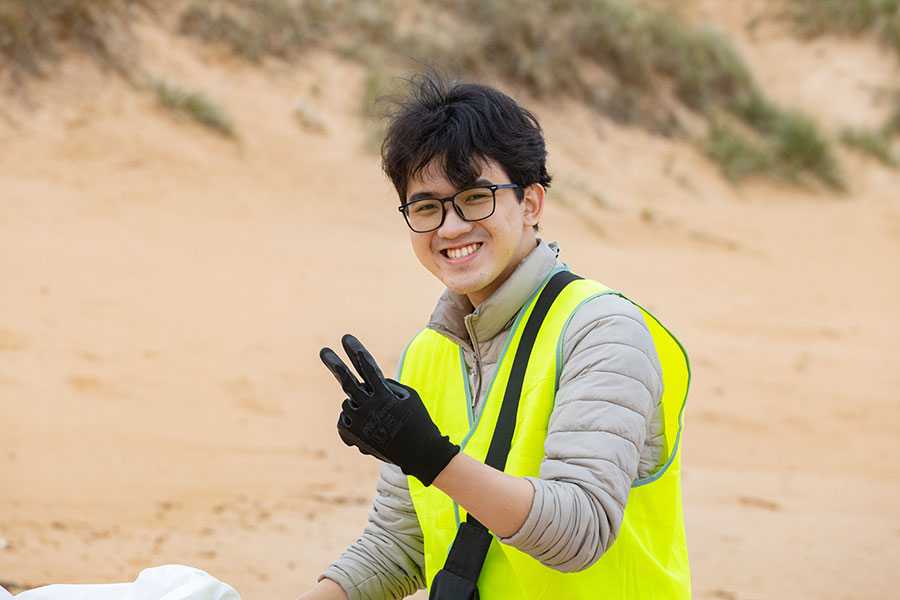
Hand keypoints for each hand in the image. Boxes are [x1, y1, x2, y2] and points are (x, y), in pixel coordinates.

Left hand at [319, 334, 458, 485]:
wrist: (419, 454)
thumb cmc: (417, 421)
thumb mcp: (409, 396)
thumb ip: (388, 385)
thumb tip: (369, 382)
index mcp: (385, 394)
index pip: (368, 367)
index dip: (357, 351)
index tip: (346, 338)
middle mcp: (370, 407)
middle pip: (347, 381)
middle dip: (334, 364)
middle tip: (323, 350)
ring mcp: (359, 422)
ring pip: (348, 402)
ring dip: (358, 405)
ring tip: (377, 420)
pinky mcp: (352, 435)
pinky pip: (344, 420)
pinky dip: (352, 421)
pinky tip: (368, 430)